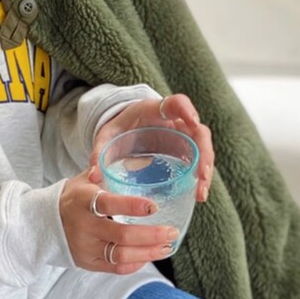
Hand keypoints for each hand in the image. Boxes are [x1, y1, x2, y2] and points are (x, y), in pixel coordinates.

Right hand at [58, 168, 178, 274]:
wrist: (44, 224)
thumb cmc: (72, 199)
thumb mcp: (83, 181)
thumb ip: (105, 172)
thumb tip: (132, 161)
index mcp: (83, 201)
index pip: (109, 204)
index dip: (132, 206)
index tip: (154, 207)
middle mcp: (84, 226)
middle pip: (121, 235)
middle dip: (151, 235)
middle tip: (171, 232)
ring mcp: (86, 248)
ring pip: (121, 255)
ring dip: (147, 253)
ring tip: (166, 247)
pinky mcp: (88, 263)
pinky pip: (115, 268)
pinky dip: (135, 263)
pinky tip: (148, 255)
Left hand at [87, 93, 214, 203]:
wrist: (125, 130)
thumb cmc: (118, 128)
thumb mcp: (107, 136)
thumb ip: (99, 151)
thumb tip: (93, 175)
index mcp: (155, 110)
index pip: (177, 102)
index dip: (186, 109)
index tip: (193, 121)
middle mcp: (176, 121)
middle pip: (199, 132)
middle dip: (204, 153)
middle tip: (202, 176)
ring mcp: (183, 136)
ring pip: (203, 149)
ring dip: (206, 170)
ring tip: (201, 193)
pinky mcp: (185, 151)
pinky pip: (198, 161)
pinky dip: (200, 178)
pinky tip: (197, 195)